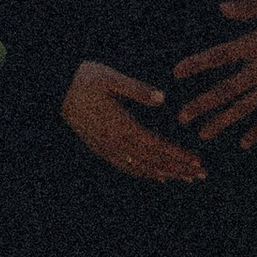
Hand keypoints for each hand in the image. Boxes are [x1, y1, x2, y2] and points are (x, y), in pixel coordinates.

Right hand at [60, 59, 205, 183]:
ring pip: (140, 167)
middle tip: (201, 175)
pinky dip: (145, 173)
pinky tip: (158, 176)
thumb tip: (162, 98)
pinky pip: (126, 166)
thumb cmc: (85, 79)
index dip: (176, 155)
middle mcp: (114, 142)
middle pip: (152, 161)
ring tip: (186, 178)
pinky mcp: (100, 148)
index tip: (197, 161)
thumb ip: (136, 89)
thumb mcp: (110, 78)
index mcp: (120, 126)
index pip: (155, 146)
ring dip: (166, 173)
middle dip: (178, 168)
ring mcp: (106, 148)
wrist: (56, 89)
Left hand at [173, 0, 256, 147]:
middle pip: (226, 89)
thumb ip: (250, 9)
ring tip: (203, 134)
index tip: (176, 73)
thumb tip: (221, 8)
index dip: (197, 64)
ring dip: (222, 122)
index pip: (220, 56)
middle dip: (202, 104)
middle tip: (181, 118)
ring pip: (245, 107)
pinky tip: (244, 143)